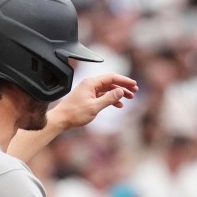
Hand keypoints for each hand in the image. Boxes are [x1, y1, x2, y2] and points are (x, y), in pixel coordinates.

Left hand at [8, 72, 137, 161]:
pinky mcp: (88, 97)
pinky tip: (118, 105)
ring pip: (108, 89)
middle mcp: (90, 84)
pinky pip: (103, 95)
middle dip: (123, 86)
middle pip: (111, 82)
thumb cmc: (75, 113)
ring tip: (130, 98)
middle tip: (135, 91)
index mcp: (91, 83)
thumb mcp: (95, 107)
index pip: (111, 77)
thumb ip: (109, 98)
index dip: (124, 80)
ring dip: (119, 93)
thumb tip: (121, 91)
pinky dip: (111, 98)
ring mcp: (89, 90)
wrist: (61, 119)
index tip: (134, 85)